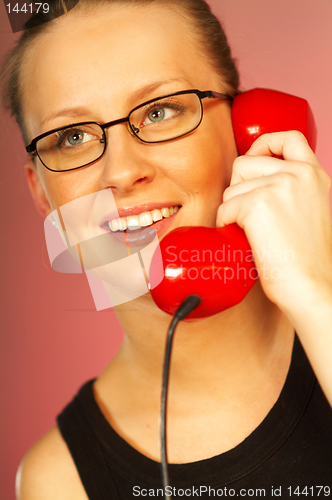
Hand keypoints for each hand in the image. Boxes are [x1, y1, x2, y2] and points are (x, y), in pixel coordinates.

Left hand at [217, 131, 331, 313]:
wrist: (310, 285)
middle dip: (238, 189)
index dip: (263, 145)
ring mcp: (278, 185)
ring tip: (253, 233)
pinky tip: (246, 240)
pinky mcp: (257, 203)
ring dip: (232, 211)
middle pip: (244, 163)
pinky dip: (227, 226)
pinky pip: (225, 208)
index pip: (288, 137)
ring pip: (231, 188)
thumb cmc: (305, 259)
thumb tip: (252, 179)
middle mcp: (298, 173)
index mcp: (314, 175)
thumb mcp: (308, 209)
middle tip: (250, 216)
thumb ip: (290, 188)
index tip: (254, 160)